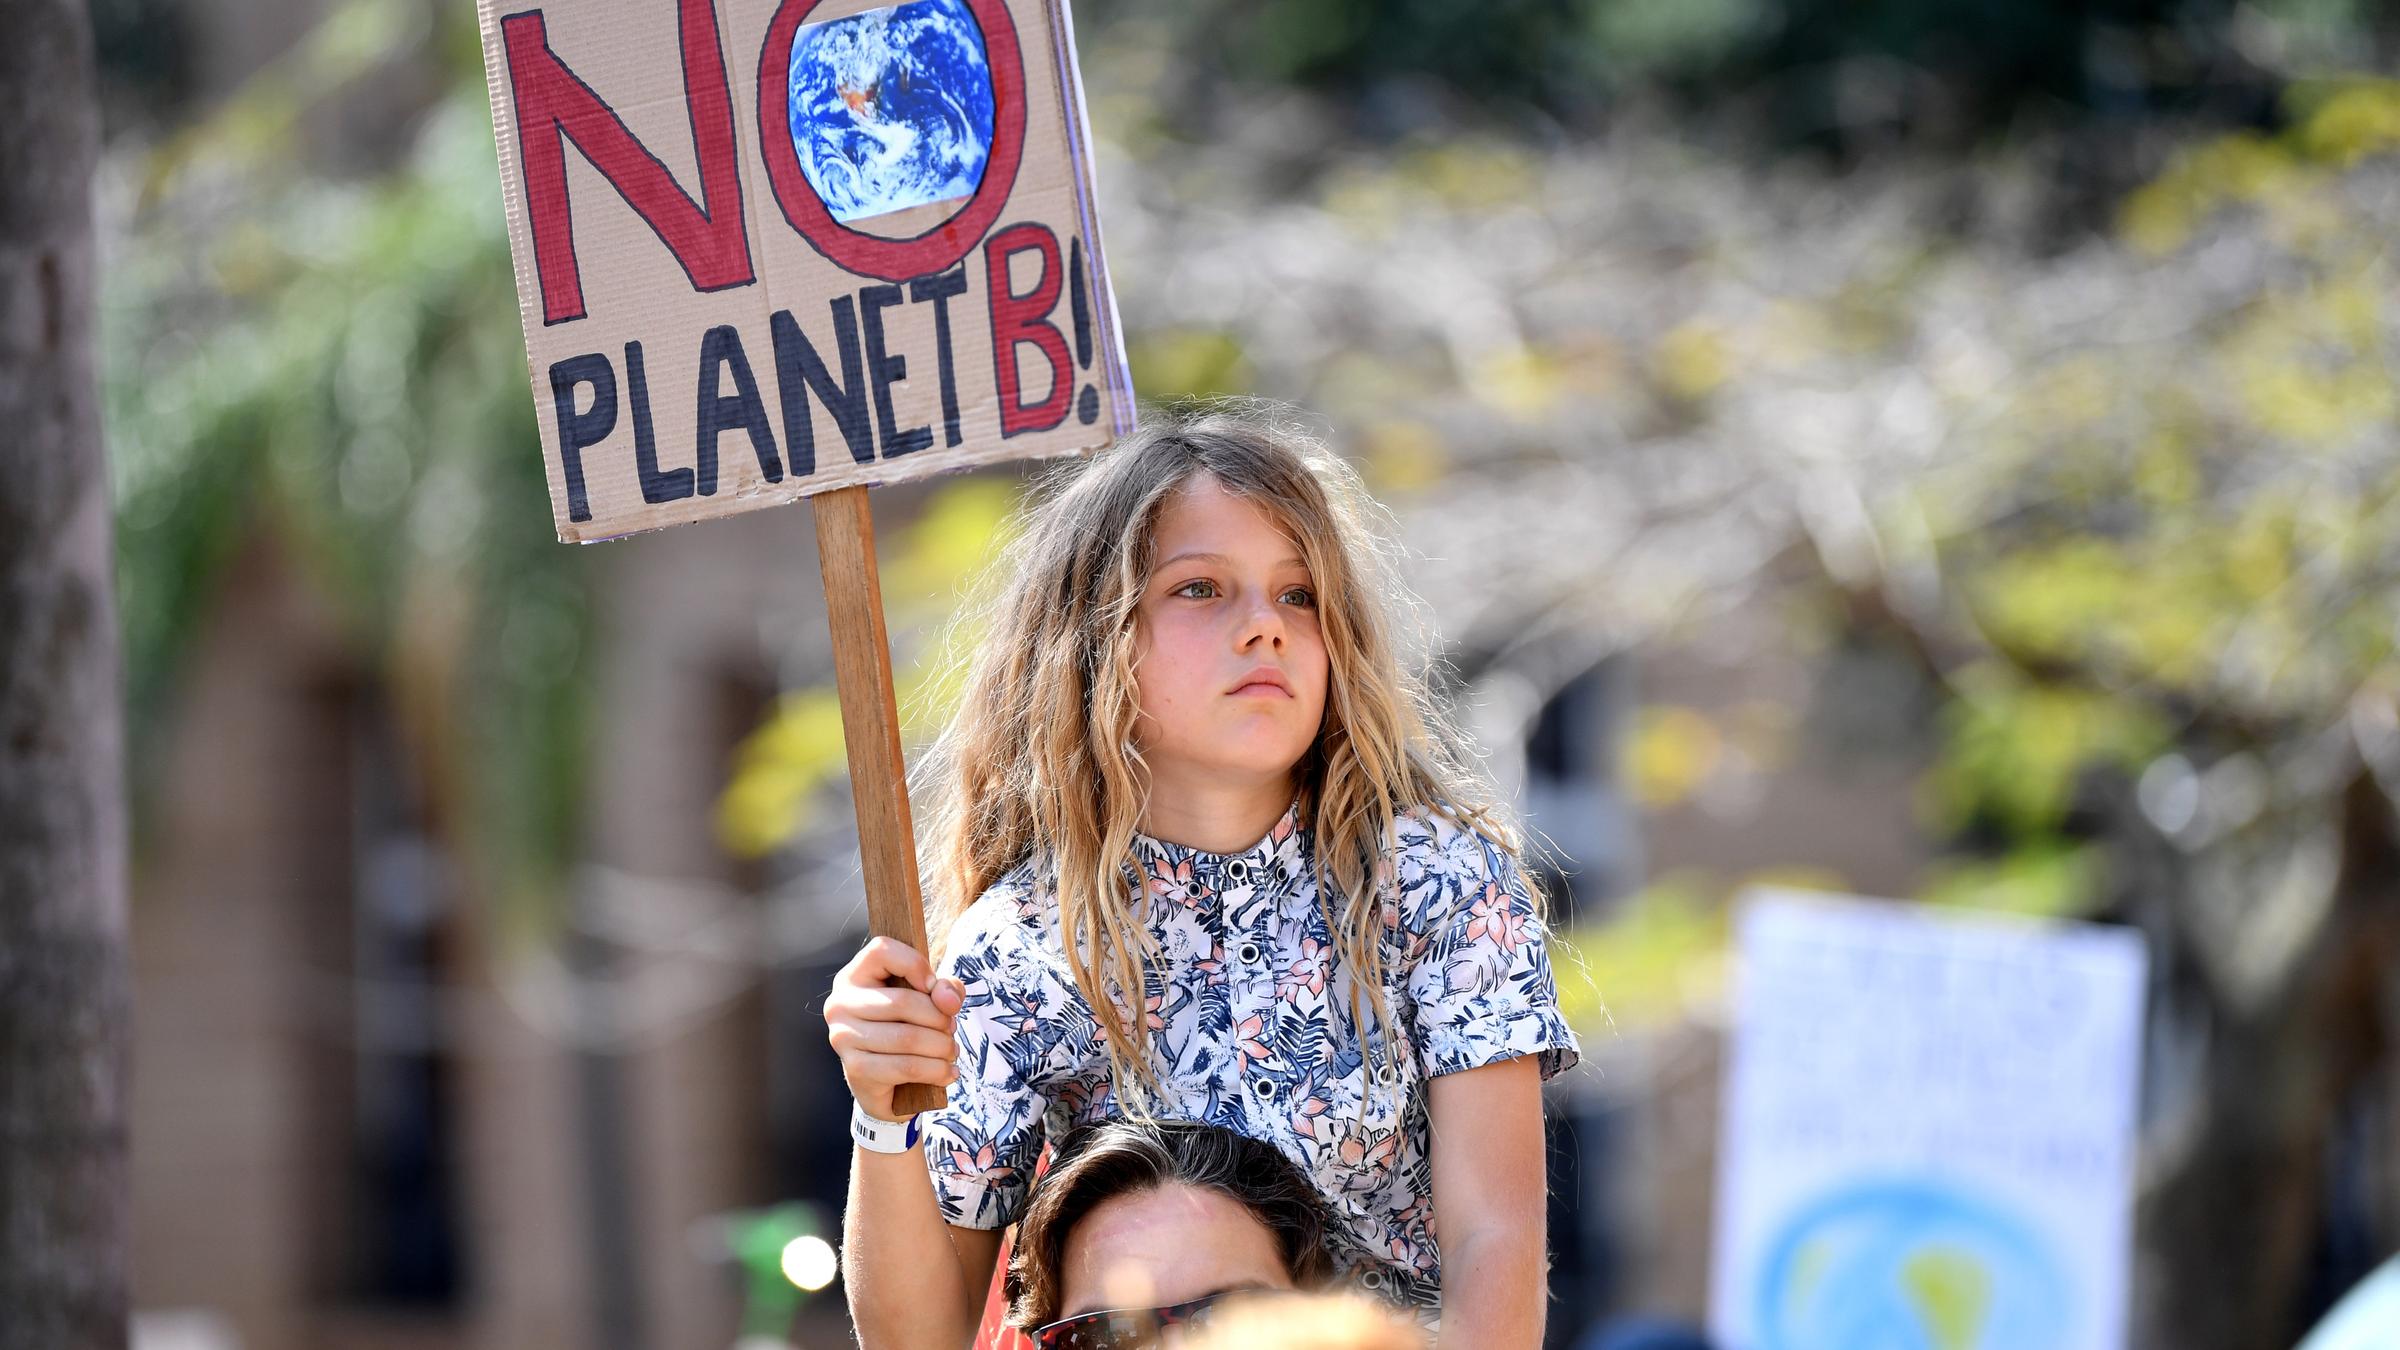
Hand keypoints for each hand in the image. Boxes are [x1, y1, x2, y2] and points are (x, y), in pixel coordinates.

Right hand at [825, 936, 963, 1120]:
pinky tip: (947, 1072)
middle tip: (951, 1029)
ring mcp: (844, 1037)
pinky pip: (907, 1067)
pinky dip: (936, 1071)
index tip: (933, 986)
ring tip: (951, 1050)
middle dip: (939, 1018)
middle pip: (903, 1001)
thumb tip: (948, 1000)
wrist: (882, 1081)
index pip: (882, 950)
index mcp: (853, 976)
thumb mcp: (927, 999)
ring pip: (908, 1038)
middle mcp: (840, 1004)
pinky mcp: (855, 1069)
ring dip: (942, 1047)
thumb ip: (944, 988)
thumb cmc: (903, 1027)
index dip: (916, 964)